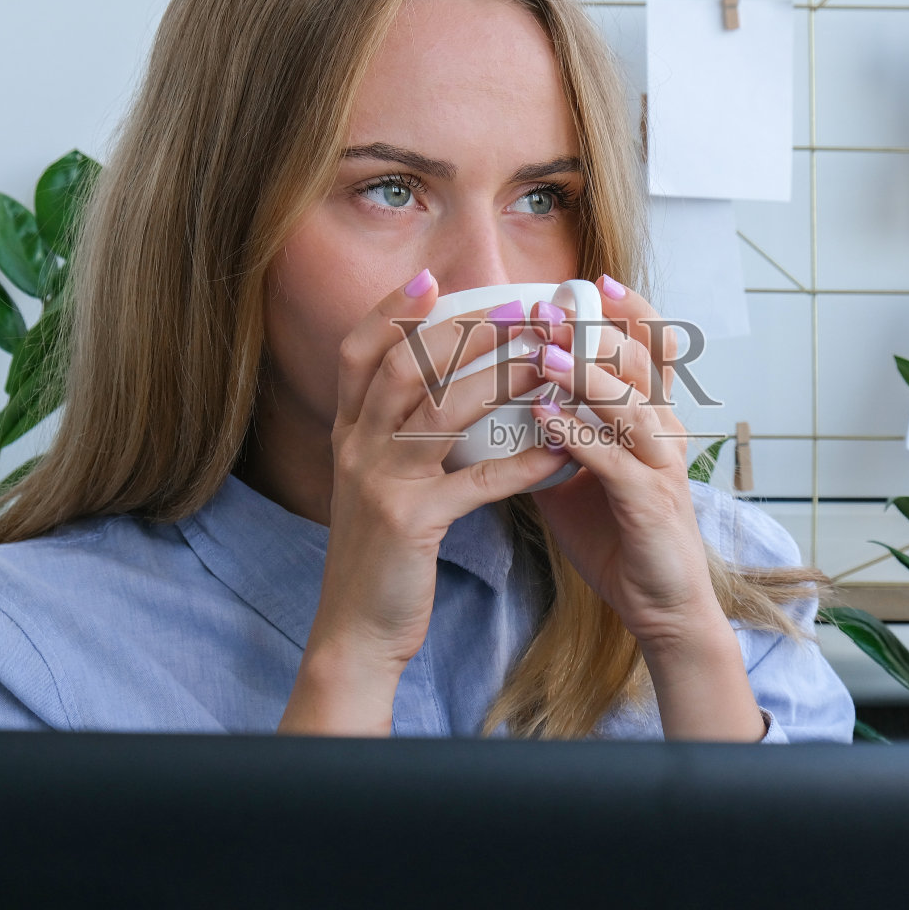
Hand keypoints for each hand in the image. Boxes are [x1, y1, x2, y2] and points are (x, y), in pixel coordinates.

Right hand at [282, 270, 572, 733]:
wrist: (357, 630)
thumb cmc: (383, 555)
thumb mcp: (377, 484)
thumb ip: (398, 436)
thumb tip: (446, 388)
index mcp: (348, 433)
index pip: (359, 353)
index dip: (390, 311)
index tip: (430, 279)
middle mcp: (356, 448)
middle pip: (406, 366)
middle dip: (463, 331)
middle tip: (517, 307)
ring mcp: (379, 482)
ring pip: (442, 410)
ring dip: (500, 380)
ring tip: (549, 361)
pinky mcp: (411, 522)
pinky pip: (476, 481)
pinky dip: (522, 463)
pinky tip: (560, 453)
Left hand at [525, 276, 719, 650]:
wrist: (658, 605)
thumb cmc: (617, 534)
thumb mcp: (576, 473)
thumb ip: (548, 432)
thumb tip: (499, 401)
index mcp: (651, 418)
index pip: (650, 348)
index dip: (627, 311)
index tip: (588, 282)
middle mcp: (664, 432)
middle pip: (642, 362)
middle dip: (596, 331)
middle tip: (550, 309)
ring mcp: (662, 466)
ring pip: (631, 405)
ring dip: (588, 377)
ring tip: (546, 355)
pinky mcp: (651, 504)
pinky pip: (616, 461)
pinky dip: (581, 436)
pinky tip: (546, 420)